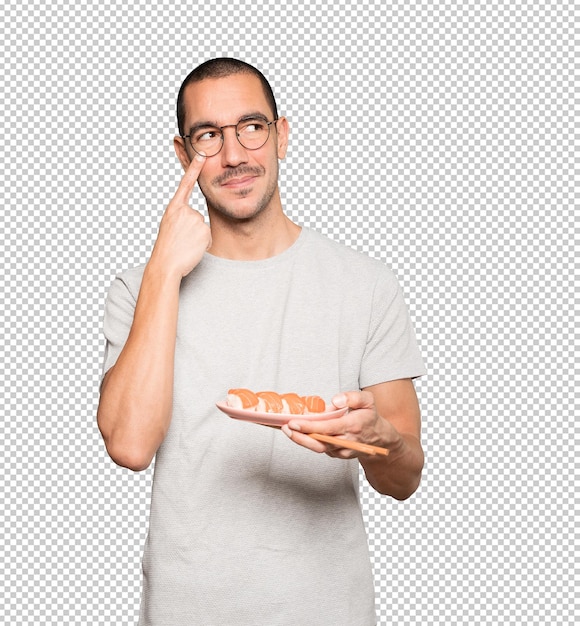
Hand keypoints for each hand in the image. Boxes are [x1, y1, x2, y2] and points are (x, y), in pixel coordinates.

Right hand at [149, 152, 211, 277]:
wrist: (166, 264)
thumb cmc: (166, 249)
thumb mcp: (170, 227)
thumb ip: (182, 218)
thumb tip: (195, 221)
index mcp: (174, 208)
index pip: (186, 184)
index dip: (194, 168)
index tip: (201, 153)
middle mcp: (185, 211)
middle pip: (197, 217)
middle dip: (192, 230)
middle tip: (180, 240)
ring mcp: (195, 219)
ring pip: (202, 228)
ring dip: (196, 238)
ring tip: (184, 245)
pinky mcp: (204, 230)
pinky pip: (207, 237)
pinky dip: (202, 244)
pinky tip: (191, 248)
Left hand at [281, 390, 400, 458]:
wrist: (379, 438)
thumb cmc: (370, 416)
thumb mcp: (367, 400)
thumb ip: (352, 397)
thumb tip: (336, 400)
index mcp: (353, 426)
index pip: (328, 428)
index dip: (310, 427)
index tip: (294, 423)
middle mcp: (347, 441)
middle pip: (319, 442)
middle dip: (300, 437)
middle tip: (284, 428)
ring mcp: (342, 450)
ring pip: (318, 448)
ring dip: (301, 440)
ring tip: (286, 430)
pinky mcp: (337, 454)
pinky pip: (320, 449)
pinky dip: (307, 442)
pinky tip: (297, 433)